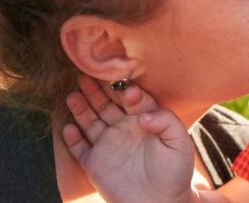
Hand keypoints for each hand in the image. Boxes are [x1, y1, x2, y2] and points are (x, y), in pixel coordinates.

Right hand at [62, 75, 195, 202]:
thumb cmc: (175, 172)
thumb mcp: (179, 143)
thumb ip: (167, 122)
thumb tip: (143, 114)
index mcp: (143, 121)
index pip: (132, 100)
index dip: (128, 92)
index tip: (127, 90)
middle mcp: (123, 129)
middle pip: (106, 104)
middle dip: (95, 91)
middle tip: (85, 76)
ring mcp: (108, 145)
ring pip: (90, 122)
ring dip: (80, 108)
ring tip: (73, 95)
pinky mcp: (95, 164)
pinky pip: (79, 148)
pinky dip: (72, 138)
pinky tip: (68, 127)